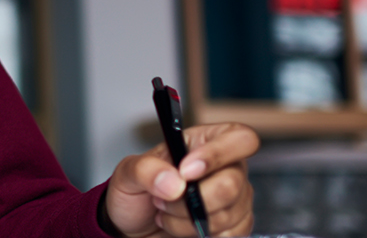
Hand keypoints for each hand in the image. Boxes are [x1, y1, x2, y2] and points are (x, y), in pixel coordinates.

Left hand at [104, 122, 258, 236]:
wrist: (134, 226)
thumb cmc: (135, 194)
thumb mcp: (126, 174)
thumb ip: (145, 170)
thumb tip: (174, 181)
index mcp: (204, 143)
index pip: (240, 138)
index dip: (217, 154)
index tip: (185, 172)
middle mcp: (226, 168)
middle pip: (233, 183)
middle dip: (191, 200)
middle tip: (163, 200)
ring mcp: (235, 197)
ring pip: (229, 213)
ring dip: (189, 221)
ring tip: (167, 213)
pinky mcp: (236, 224)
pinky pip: (233, 233)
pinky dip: (201, 234)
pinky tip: (184, 227)